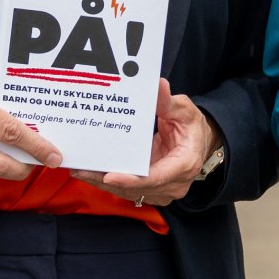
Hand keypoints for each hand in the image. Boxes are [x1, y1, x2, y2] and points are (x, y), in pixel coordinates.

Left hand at [69, 80, 215, 208]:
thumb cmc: (192, 127)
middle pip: (136, 188)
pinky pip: (128, 191)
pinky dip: (108, 183)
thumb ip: (168, 102)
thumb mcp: (184, 111)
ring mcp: (162, 191)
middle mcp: (173, 184)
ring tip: (79, 171)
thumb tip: (158, 85)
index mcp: (184, 164)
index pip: (155, 177)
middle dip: (106, 181)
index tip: (109, 176)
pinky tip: (89, 173)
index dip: (131, 179)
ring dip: (103, 184)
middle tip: (81, 170)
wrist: (199, 143)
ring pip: (129, 192)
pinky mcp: (152, 191)